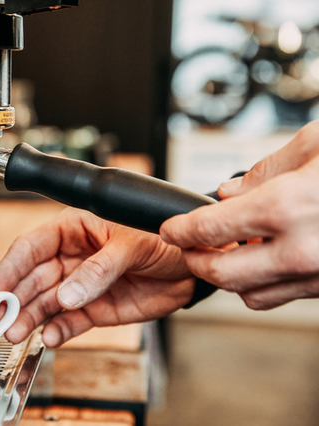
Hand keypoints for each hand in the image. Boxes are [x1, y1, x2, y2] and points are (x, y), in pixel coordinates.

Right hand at [0, 208, 193, 347]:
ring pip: (46, 303)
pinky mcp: (95, 309)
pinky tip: (49, 338)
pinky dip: (58, 331)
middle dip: (13, 299)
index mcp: (73, 228)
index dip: (9, 268)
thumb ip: (100, 269)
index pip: (31, 247)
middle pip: (32, 278)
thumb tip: (68, 295)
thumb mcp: (133, 244)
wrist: (194, 265)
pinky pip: (69, 322)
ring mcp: (80, 284)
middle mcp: (70, 256)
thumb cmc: (163, 236)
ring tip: (15, 334)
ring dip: (29, 319)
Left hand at [160, 122, 318, 309]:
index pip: (209, 230)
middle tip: (187, 245)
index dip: (180, 230)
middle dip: (196, 261)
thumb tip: (227, 191)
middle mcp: (304, 250)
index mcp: (289, 208)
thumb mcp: (317, 145)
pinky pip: (286, 295)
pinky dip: (265, 282)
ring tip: (227, 251)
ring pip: (251, 295)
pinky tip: (266, 257)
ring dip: (230, 277)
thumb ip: (265, 171)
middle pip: (222, 275)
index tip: (171, 227)